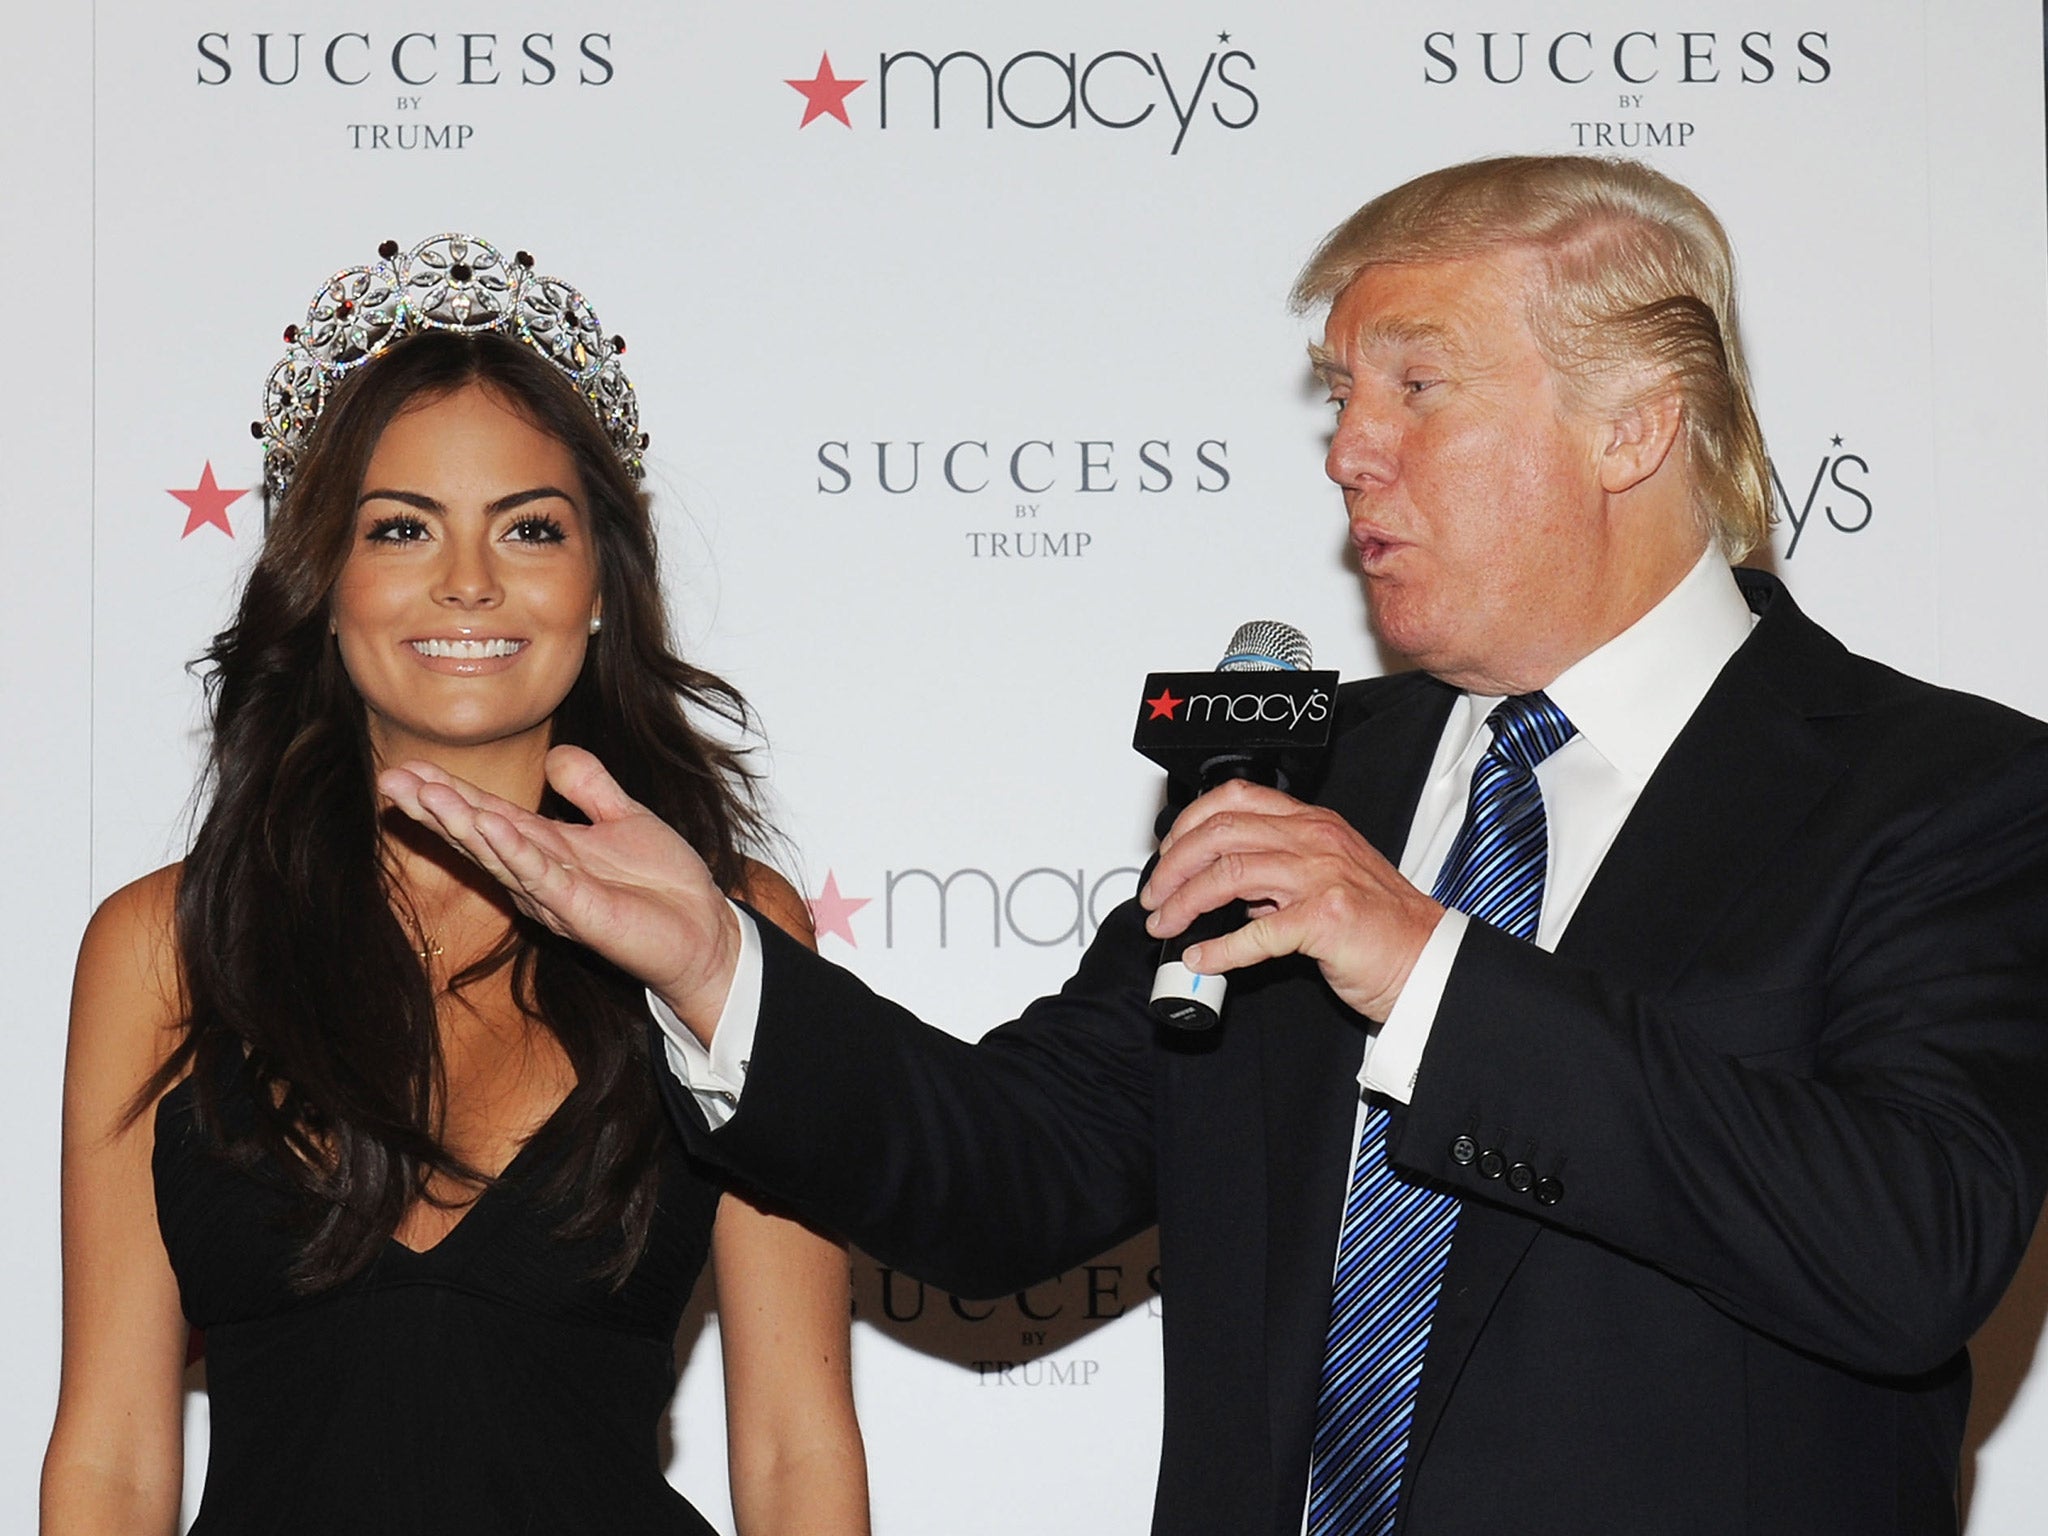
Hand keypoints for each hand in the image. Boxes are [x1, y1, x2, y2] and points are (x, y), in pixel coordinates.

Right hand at [377, 745, 740, 1039]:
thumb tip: (554, 754)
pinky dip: (513, 851)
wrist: (704, 931)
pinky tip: (488, 826)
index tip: (405, 768)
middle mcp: (540, 872)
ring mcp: (556, 895)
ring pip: (498, 854)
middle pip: (478, 834)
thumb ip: (589, 786)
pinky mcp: (580, 911)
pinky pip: (540, 877)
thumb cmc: (662, 885)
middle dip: (435, 808)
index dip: (448, 792)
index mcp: (546, 848)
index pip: (487, 814)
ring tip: (425, 796)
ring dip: (462, 824)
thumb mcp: (624, 818)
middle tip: (390, 780)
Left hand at [1138, 779, 1443, 1021]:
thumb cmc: (1381, 926)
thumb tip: (1225, 888)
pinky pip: (1255, 933)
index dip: (1187, 824)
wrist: (1428, 961)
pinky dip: (1219, 949)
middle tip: (1154, 896)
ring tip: (1167, 924)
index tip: (1167, 855)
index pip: (1234, 799)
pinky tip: (1203, 958)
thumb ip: (1280, 872)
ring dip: (1184, 902)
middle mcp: (1315, 841)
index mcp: (1313, 824)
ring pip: (1228, 874)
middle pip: (1219, 833)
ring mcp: (1321, 877)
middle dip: (1172, 865)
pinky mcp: (1325, 921)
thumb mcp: (1328, 877)